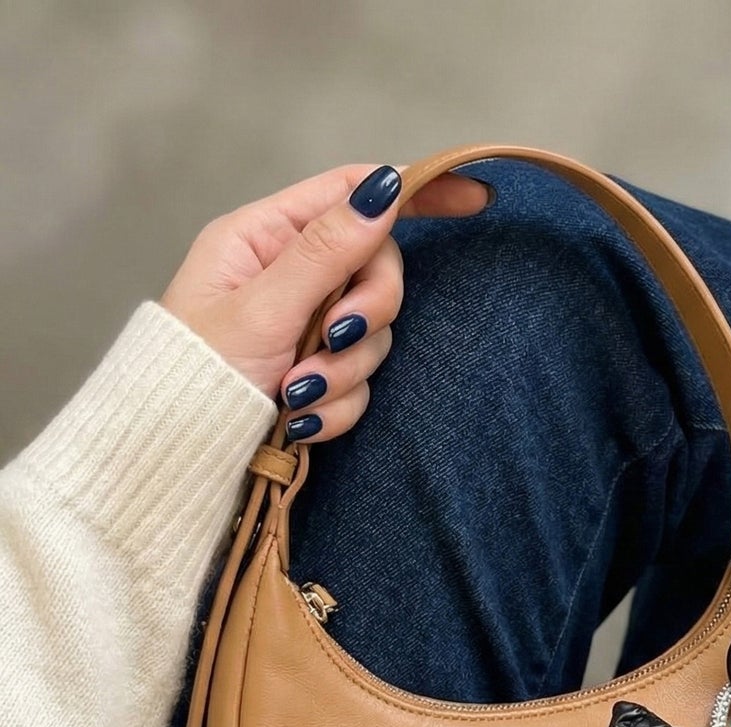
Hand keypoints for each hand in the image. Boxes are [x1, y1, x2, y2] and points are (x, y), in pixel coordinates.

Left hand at [161, 163, 489, 441]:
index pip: (351, 196)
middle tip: (335, 340)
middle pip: (377, 273)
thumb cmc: (194, 377)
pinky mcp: (322, 375)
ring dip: (342, 373)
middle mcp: (292, 277)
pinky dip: (337, 405)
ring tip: (295, 394)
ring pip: (373, 336)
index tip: (475, 200)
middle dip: (366, 314)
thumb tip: (383, 191)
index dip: (413, 193)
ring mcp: (310, 328)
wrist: (179, 455)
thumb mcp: (263, 309)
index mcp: (265, 238)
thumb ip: (325, 251)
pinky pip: (361, 383)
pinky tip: (297, 421)